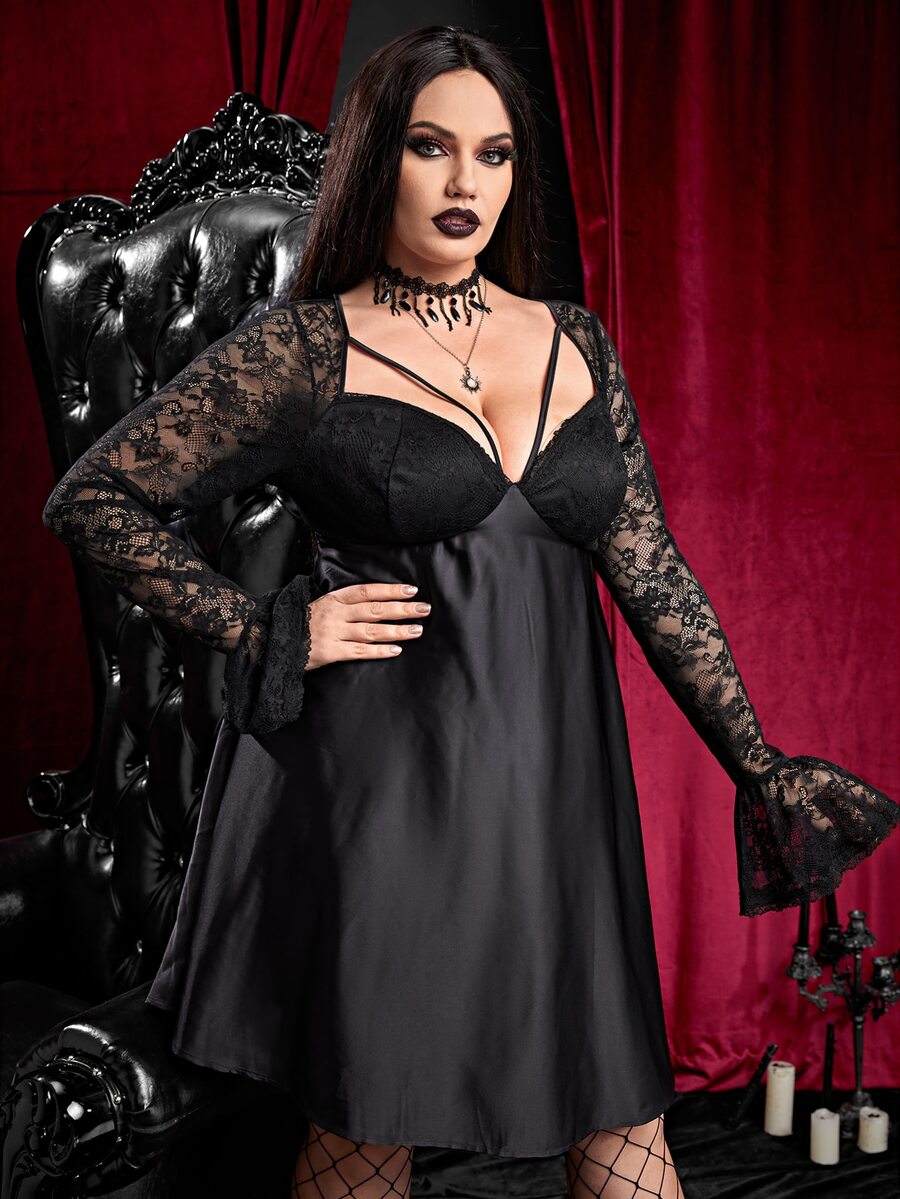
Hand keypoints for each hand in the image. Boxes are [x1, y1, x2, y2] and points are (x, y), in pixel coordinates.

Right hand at [306, 582, 430, 669]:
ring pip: (371, 631)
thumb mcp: (320, 606)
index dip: (390, 590)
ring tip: (417, 630)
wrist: (273, 641)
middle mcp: (335, 614)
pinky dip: (379, 651)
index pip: (367, 591)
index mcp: (333, 600)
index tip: (411, 590)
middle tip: (424, 609)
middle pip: (375, 609)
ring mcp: (333, 633)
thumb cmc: (300, 624)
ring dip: (397, 630)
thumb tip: (375, 601)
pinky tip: (396, 650)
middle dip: (402, 609)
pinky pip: (360, 652)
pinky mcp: (330, 652)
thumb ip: (344, 605)